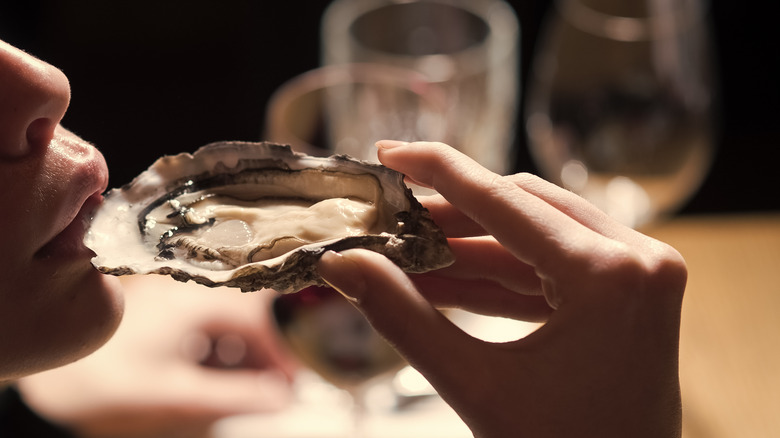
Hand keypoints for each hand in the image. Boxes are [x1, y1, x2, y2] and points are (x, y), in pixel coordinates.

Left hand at [17, 276, 296, 437]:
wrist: (53, 381)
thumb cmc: (107, 382)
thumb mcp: (178, 395)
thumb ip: (235, 395)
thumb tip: (280, 398)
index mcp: (194, 301)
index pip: (257, 316)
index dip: (280, 349)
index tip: (292, 380)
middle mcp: (186, 290)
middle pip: (245, 313)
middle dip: (265, 349)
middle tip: (274, 385)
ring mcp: (171, 299)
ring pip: (225, 319)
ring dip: (243, 350)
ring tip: (248, 385)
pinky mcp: (160, 311)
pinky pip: (203, 324)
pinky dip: (219, 348)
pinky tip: (215, 373)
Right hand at [317, 141, 685, 437]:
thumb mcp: (474, 386)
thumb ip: (403, 317)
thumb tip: (344, 264)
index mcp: (610, 278)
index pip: (505, 202)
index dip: (439, 172)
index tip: (393, 153)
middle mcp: (639, 262)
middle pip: (523, 209)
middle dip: (450, 215)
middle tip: (391, 215)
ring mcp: (641, 276)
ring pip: (537, 234)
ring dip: (471, 246)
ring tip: (409, 249)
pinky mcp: (630, 293)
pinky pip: (553, 268)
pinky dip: (501, 275)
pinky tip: (446, 278)